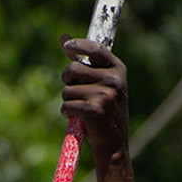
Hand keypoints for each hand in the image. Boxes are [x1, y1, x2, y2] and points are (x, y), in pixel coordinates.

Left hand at [60, 37, 129, 161]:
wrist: (114, 144)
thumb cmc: (105, 111)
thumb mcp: (100, 83)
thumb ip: (82, 60)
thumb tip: (63, 37)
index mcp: (119, 70)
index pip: (96, 48)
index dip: (79, 44)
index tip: (67, 46)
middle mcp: (114, 81)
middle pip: (74, 69)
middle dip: (67, 80)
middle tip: (74, 91)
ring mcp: (105, 95)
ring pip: (68, 90)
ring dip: (68, 100)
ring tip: (81, 109)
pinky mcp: (94, 110)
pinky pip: (66, 105)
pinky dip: (67, 113)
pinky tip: (78, 118)